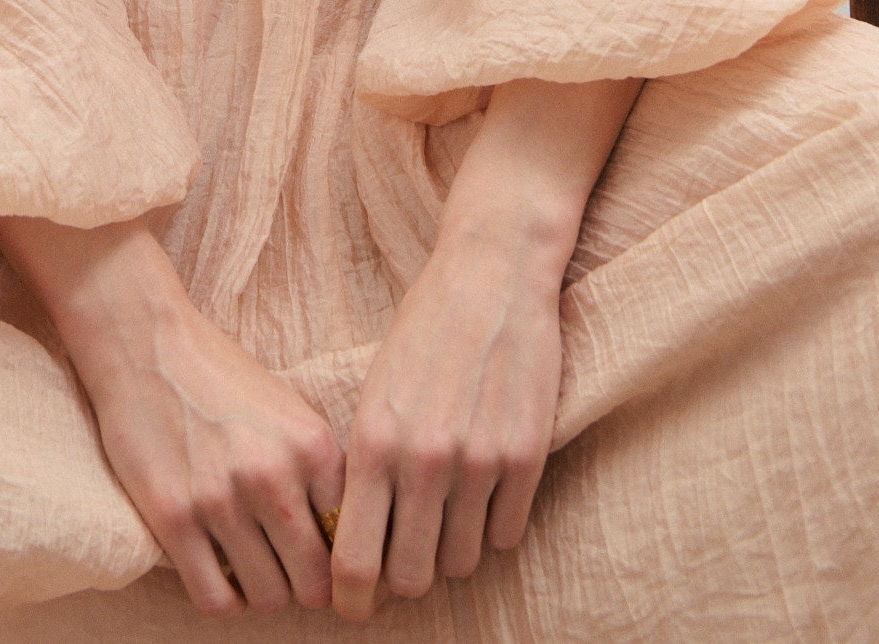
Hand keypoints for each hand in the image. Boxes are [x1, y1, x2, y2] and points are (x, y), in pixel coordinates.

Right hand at [0, 212, 342, 617]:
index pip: (352, 541)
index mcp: (312, 446)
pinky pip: (215, 600)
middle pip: (315, 584)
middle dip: (306, 587)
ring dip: (262, 592)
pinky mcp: (173, 518)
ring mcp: (222, 500)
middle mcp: (273, 475)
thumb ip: (318, 472)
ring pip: (267, 599)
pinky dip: (223, 598)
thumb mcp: (290, 412)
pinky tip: (218, 571)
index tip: (325, 562)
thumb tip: (344, 542)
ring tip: (250, 566)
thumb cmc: (221, 377)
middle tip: (288, 572)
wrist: (148, 343)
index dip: (341, 560)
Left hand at [329, 217, 563, 621]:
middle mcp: (424, 460)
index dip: (352, 598)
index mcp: (373, 443)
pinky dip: (493, 525)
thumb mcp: (375, 392)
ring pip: (460, 562)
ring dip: (451, 549)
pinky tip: (484, 490)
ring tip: (447, 511)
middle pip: (410, 578)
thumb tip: (358, 542)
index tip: (355, 606)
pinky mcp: (526, 456)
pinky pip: (506, 535)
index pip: (354, 561)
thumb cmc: (424, 330)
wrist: (491, 273)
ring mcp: (479, 462)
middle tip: (407, 555)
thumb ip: (367, 466)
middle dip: (405, 576)